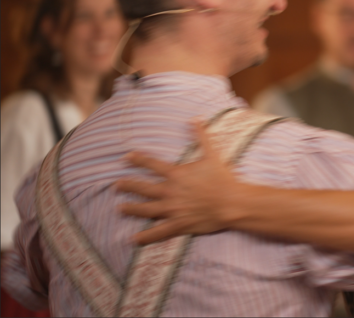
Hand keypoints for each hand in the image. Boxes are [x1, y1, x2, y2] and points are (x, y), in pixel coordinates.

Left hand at [115, 120, 246, 243]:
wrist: (232, 202)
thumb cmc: (223, 178)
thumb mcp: (212, 154)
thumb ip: (201, 136)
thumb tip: (195, 118)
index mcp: (176, 174)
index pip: (151, 164)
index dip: (137, 159)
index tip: (126, 157)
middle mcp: (170, 191)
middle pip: (142, 188)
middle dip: (127, 186)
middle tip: (116, 186)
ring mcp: (173, 209)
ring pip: (146, 209)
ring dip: (131, 208)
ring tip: (119, 208)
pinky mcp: (179, 224)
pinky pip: (159, 232)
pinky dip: (145, 236)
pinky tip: (134, 239)